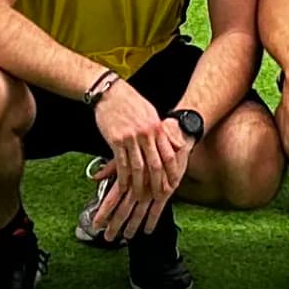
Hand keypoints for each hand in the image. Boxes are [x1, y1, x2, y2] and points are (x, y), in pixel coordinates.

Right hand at [95, 81, 190, 230]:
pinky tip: (124, 186)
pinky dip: (124, 177)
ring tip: (140, 195)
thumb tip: (177, 144)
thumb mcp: (152, 114)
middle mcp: (146, 134)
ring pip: (139, 167)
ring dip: (140, 184)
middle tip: (158, 196)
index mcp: (157, 127)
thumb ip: (164, 131)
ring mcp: (131, 138)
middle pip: (155, 165)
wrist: (111, 92)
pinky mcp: (116, 140)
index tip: (173, 184)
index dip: (172, 172)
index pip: (169, 155)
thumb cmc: (131, 102)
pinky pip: (122, 163)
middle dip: (158, 183)